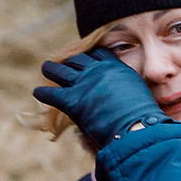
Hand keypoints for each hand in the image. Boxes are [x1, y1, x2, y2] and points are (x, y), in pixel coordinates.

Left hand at [33, 48, 163, 148]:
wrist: (135, 127)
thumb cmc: (143, 116)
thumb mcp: (136, 92)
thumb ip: (124, 88)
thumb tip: (120, 95)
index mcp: (115, 66)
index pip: (98, 53)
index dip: (90, 55)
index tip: (85, 57)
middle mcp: (96, 70)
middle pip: (76, 59)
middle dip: (69, 61)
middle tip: (64, 63)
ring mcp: (82, 83)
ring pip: (59, 71)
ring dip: (51, 69)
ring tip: (46, 68)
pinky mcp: (71, 100)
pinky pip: (50, 93)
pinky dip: (42, 93)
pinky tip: (38, 92)